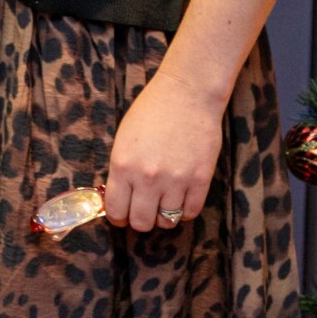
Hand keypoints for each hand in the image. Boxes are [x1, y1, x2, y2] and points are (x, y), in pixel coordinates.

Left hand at [105, 71, 225, 234]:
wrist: (186, 95)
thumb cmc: (150, 113)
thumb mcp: (123, 140)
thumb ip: (121, 171)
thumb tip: (119, 199)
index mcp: (123, 166)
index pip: (116, 210)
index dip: (118, 217)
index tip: (122, 215)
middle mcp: (148, 178)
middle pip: (141, 222)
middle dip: (140, 220)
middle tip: (143, 211)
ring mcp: (176, 180)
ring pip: (167, 221)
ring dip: (163, 216)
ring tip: (163, 203)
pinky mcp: (200, 180)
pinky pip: (190, 212)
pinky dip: (184, 211)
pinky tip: (180, 199)